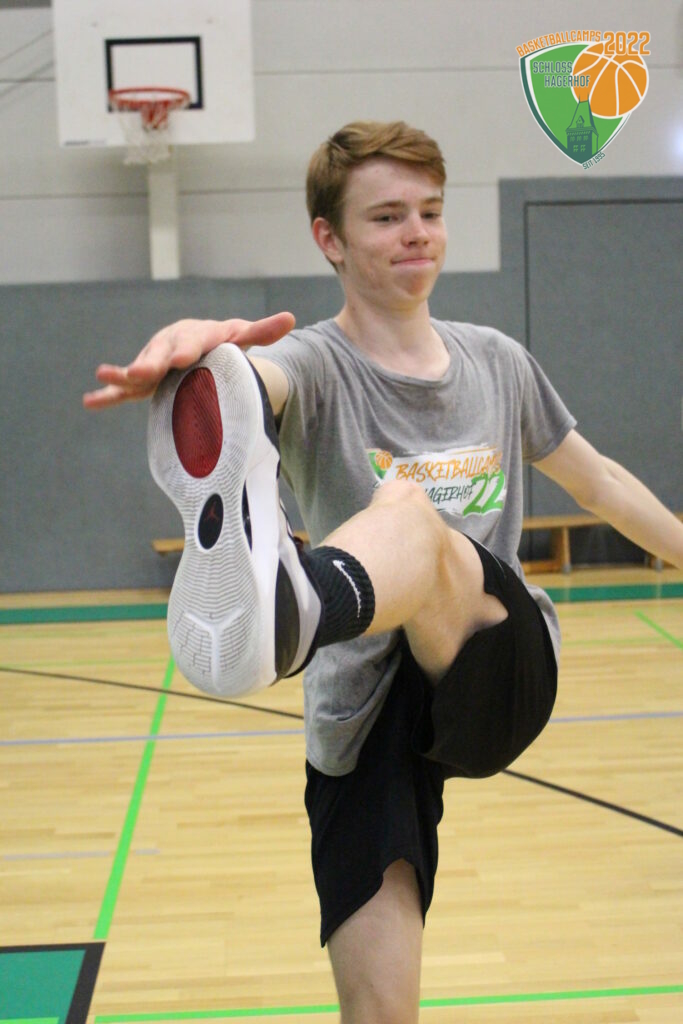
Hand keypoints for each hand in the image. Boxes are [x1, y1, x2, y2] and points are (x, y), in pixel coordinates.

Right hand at [82, 311, 295, 409]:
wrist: (196, 346)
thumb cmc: (221, 343)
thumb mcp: (239, 337)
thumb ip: (261, 331)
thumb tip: (291, 318)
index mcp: (194, 335)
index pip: (191, 342)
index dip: (186, 349)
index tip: (181, 357)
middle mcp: (170, 346)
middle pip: (159, 355)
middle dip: (151, 363)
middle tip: (143, 373)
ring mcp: (154, 363)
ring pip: (138, 369)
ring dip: (122, 374)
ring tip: (105, 375)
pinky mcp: (144, 381)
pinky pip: (124, 388)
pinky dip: (108, 394)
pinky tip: (90, 401)